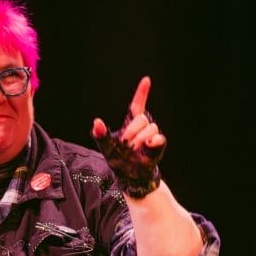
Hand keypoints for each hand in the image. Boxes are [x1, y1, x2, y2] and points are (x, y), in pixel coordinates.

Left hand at [92, 76, 166, 198]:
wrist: (130, 176)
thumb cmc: (118, 160)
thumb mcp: (106, 148)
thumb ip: (101, 135)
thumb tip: (96, 122)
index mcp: (130, 124)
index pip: (137, 105)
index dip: (142, 93)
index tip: (146, 80)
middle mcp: (143, 127)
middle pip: (142, 118)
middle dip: (132, 130)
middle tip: (126, 144)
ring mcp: (152, 135)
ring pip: (150, 127)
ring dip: (139, 139)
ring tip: (133, 150)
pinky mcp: (158, 145)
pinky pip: (159, 138)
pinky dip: (153, 141)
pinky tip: (147, 145)